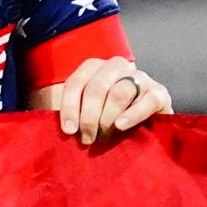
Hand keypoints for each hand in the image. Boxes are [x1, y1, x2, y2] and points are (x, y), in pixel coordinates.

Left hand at [55, 59, 173, 144]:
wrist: (143, 128)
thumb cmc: (104, 121)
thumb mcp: (83, 114)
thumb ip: (69, 114)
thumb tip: (47, 128)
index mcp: (95, 68)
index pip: (77, 82)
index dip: (69, 107)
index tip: (68, 130)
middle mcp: (117, 66)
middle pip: (96, 87)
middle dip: (88, 117)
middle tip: (87, 139)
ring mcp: (141, 77)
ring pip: (119, 92)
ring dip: (107, 119)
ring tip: (103, 137)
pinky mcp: (159, 93)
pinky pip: (147, 100)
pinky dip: (132, 114)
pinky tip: (121, 126)